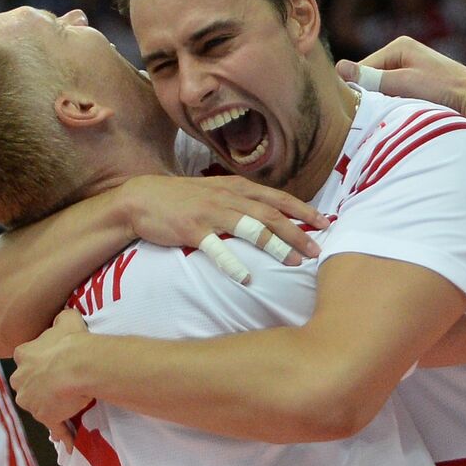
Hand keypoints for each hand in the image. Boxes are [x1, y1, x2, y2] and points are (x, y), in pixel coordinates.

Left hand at [10, 309, 93, 449]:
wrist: (79, 365)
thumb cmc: (72, 341)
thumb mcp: (66, 319)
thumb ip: (61, 320)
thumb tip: (64, 318)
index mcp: (22, 355)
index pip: (26, 360)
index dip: (40, 363)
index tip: (52, 364)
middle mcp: (20, 379)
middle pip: (27, 385)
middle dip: (39, 386)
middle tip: (61, 385)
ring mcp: (30, 401)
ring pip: (38, 405)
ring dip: (50, 407)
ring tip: (69, 408)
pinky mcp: (44, 417)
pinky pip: (55, 427)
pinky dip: (62, 434)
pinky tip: (69, 443)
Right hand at [120, 174, 327, 284]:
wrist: (141, 199)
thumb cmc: (181, 199)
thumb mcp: (215, 192)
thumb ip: (241, 200)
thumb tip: (271, 214)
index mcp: (236, 187)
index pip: (278, 198)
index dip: (303, 210)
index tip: (325, 223)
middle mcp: (227, 197)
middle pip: (271, 214)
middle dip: (298, 232)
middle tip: (318, 250)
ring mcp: (210, 213)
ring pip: (251, 228)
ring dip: (275, 245)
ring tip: (293, 262)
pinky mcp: (192, 230)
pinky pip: (216, 248)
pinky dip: (233, 263)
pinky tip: (246, 277)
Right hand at [336, 36, 465, 120]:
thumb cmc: (442, 88)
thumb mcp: (403, 82)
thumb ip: (371, 78)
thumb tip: (339, 68)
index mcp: (399, 46)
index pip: (363, 68)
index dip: (357, 89)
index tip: (354, 109)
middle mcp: (403, 54)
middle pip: (372, 78)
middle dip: (370, 96)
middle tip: (371, 114)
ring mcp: (409, 69)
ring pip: (381, 88)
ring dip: (381, 102)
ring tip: (387, 114)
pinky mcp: (415, 83)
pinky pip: (393, 94)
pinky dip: (391, 105)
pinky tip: (397, 114)